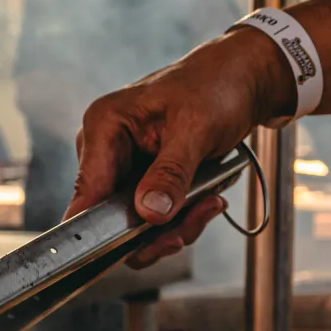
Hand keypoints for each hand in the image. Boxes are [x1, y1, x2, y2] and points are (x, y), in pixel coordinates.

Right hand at [64, 26, 294, 267]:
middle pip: (112, 217)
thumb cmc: (216, 85)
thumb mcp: (196, 128)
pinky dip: (182, 217)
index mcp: (104, 127)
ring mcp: (124, 168)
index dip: (101, 229)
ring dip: (175, 226)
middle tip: (194, 221)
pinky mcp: (143, 181)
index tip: (127, 250)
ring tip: (210, 205)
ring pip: (135, 224)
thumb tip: (149, 212)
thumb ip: (170, 173)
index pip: (87, 193)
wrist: (243, 80)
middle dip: (155, 229)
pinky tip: (207, 200)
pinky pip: (154, 218)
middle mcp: (106, 150)